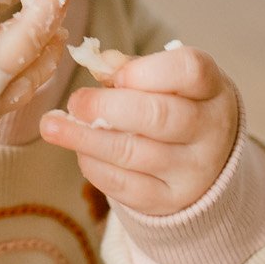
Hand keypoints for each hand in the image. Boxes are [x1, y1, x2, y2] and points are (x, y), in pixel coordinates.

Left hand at [39, 44, 239, 216]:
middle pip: (158, 116)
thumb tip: (97, 63)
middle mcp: (211, 130)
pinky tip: (79, 150)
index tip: (115, 76)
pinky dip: (94, 165)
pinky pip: (124, 185)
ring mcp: (193, 170)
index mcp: (212, 89)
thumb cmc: (179, 107)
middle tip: (74, 101)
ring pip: (133, 153)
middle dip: (105, 107)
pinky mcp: (170, 200)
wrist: (207, 163)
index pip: (189, 71)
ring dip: (85, 138)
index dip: (146, 71)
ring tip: (52, 126)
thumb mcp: (169, 81)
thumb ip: (133, 69)